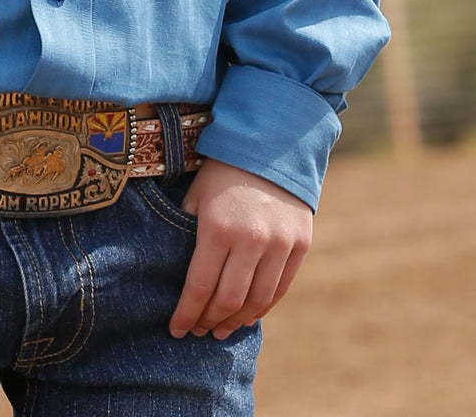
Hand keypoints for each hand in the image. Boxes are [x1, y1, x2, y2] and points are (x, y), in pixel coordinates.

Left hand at [169, 158, 312, 340]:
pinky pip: (280, 289)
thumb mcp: (196, 196)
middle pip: (228, 301)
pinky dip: (263, 307)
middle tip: (198, 331)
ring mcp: (280, 244)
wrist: (272, 144)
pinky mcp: (300, 245)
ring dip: (236, 322)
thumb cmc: (223, 171)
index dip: (186, 314)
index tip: (175, 329)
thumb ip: (187, 233)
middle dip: (209, 322)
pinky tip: (248, 314)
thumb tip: (176, 272)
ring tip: (221, 329)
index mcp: (218, 228)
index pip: (199, 288)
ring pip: (257, 302)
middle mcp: (251, 240)